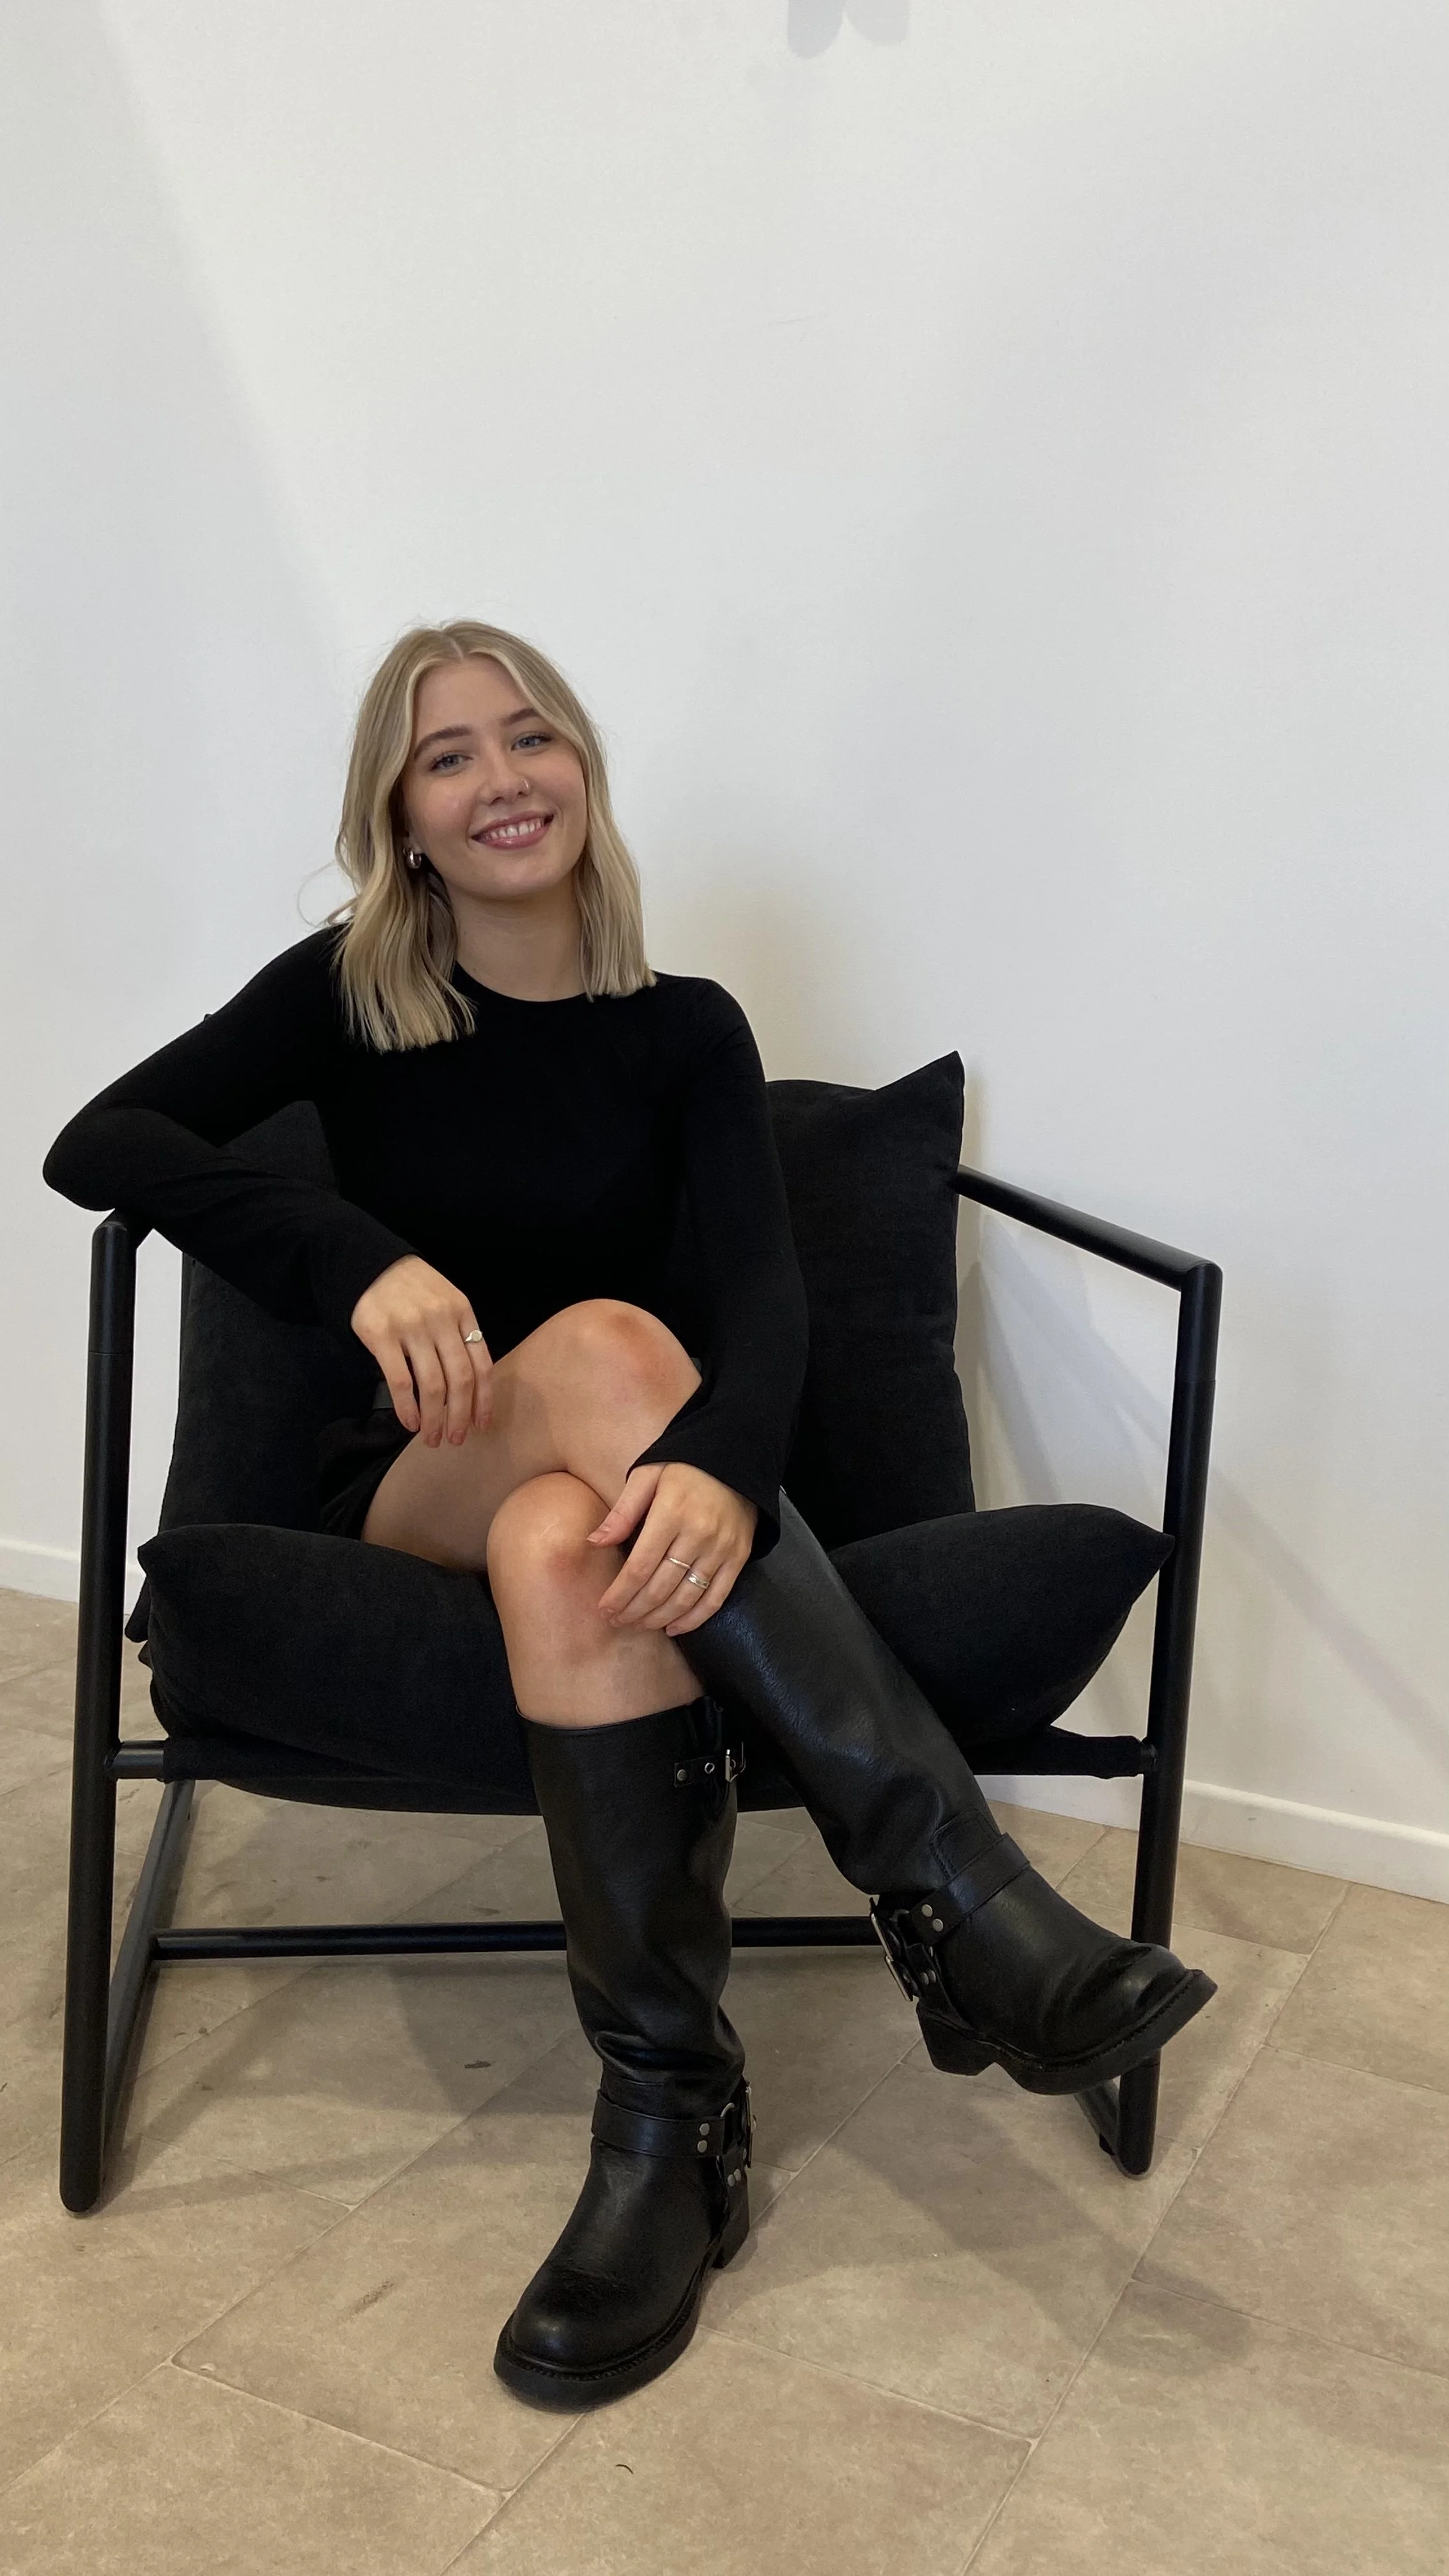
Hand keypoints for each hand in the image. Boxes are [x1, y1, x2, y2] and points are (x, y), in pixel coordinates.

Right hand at [350, 1256, 491, 1446]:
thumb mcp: (446, 1301)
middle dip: (459, 1416)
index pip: (481, 1364)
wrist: (369, 1263)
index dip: (484, 1400)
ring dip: (434, 1419)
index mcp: (462, 1312)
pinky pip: (401, 1381)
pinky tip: (410, 1422)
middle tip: (455, 1440)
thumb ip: (459, 1334)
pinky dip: (408, 1408)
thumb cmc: (412, 1289)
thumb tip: (470, 1386)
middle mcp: (440, 1320)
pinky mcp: (382, 1335)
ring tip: (430, 1438)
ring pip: (432, 1385)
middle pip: (459, 1379)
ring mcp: (411, 1327)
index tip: (481, 1424)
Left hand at [589, 1463, 756, 1636]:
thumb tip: (593, 1542)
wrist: (737, 1457)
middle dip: (634, 1611)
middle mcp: (698, 1535)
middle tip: (616, 1622)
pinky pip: (716, 1598)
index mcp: (671, 1513)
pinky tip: (673, 1628)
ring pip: (686, 1598)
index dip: (620, 1594)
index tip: (604, 1609)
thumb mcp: (647, 1475)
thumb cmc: (684, 1466)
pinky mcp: (738, 1557)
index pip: (640, 1567)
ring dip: (658, 1618)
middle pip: (660, 1588)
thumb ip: (622, 1511)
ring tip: (638, 1625)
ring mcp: (721, 1549)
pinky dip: (694, 1619)